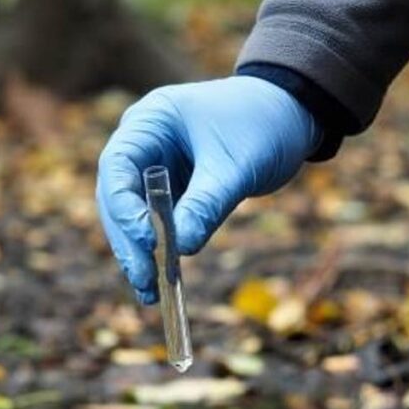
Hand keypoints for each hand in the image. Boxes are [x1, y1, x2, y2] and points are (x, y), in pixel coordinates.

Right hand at [96, 76, 319, 303]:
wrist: (290, 116)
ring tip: (150, 293)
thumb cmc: (263, 124)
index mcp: (150, 121)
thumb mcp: (237, 165)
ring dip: (138, 254)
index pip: (117, 165)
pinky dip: (157, 253)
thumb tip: (180, 249)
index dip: (124, 205)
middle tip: (144, 278)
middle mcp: (143, 144)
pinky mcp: (170, 192)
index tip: (145, 239)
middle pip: (117, 197)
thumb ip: (207, 204)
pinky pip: (154, 226)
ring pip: (131, 216)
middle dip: (129, 239)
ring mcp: (153, 169)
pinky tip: (160, 286)